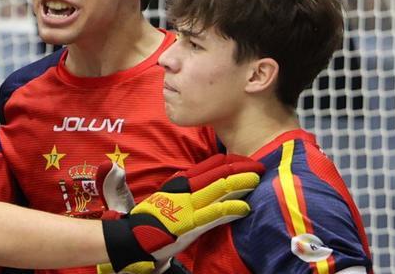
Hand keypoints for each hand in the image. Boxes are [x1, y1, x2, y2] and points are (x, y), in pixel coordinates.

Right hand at [101, 154, 263, 273]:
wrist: (136, 235)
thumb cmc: (153, 217)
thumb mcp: (169, 195)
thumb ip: (185, 187)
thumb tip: (202, 179)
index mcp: (182, 181)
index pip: (210, 166)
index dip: (230, 161)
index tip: (245, 160)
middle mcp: (186, 189)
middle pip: (218, 174)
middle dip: (240, 169)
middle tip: (258, 165)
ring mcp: (189, 206)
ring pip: (219, 190)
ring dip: (240, 184)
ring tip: (256, 180)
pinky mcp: (191, 224)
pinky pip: (214, 214)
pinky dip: (231, 209)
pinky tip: (245, 207)